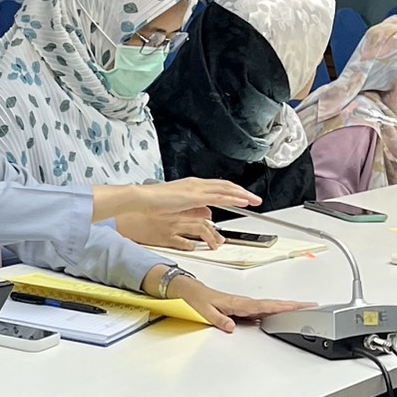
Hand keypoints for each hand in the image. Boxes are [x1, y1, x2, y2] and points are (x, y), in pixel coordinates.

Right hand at [116, 208, 224, 250]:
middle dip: (215, 231)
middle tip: (220, 239)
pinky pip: (184, 243)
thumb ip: (173, 208)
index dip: (210, 216)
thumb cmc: (136, 213)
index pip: (202, 209)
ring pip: (200, 230)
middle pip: (205, 221)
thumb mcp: (157, 206)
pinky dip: (191, 245)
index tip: (213, 221)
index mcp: (175, 205)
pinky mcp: (166, 237)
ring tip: (215, 245)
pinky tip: (193, 247)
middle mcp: (177, 214)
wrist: (121, 218)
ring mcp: (172, 226)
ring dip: (210, 239)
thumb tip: (184, 211)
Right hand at [133, 178, 260, 215]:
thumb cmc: (152, 203)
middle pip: (225, 185)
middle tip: (255, 198)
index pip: (217, 186)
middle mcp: (196, 184)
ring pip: (225, 189)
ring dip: (241, 195)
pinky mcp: (194, 196)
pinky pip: (218, 197)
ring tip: (254, 200)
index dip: (232, 190)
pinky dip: (232, 198)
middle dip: (242, 191)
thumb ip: (193, 207)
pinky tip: (242, 202)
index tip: (242, 196)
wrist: (141, 199)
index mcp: (191, 185)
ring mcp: (196, 189)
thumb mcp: (177, 205)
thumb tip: (206, 212)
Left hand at [171, 276, 314, 332]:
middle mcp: (244, 303)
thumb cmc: (198, 299)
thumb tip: (232, 327)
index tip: (298, 306)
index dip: (282, 307)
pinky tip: (283, 315)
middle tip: (312, 306)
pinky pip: (263, 310)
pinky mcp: (243, 308)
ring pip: (270, 306)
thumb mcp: (205, 311)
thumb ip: (219, 319)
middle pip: (273, 305)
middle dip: (293, 305)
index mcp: (239, 303)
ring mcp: (245, 305)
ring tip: (305, 309)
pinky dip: (275, 310)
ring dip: (287, 307)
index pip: (265, 306)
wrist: (190, 291)